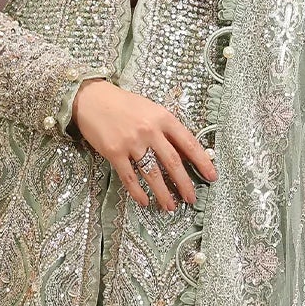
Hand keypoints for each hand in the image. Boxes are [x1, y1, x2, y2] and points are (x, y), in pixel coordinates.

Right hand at [71, 79, 216, 211]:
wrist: (92, 99)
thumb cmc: (124, 104)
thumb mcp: (152, 110)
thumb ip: (168, 129)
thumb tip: (186, 153)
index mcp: (163, 118)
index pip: (189, 143)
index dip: (202, 162)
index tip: (212, 176)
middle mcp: (149, 131)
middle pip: (173, 162)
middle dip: (185, 184)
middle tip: (191, 199)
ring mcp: (131, 143)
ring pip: (152, 174)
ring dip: (163, 193)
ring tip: (170, 206)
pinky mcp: (114, 153)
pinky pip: (129, 177)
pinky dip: (138, 192)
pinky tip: (145, 201)